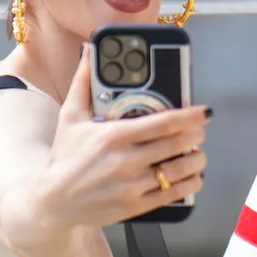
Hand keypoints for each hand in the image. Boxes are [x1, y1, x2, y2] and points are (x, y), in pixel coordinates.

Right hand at [39, 48, 207, 228]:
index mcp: (114, 135)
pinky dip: (189, 184)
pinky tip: (193, 177)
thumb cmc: (65, 157)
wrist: (53, 201)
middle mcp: (126, 161)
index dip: (190, 116)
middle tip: (199, 131)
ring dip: (196, 160)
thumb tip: (89, 51)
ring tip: (198, 153)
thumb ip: (82, 82)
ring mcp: (132, 186)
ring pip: (179, 171)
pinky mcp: (135, 205)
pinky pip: (172, 194)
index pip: (163, 122)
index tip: (204, 112)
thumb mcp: (70, 116)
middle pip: (177, 144)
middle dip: (195, 136)